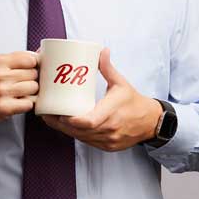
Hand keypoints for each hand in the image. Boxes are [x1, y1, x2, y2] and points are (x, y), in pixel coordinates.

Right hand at [0, 51, 38, 139]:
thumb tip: (42, 53)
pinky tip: (17, 103)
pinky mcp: (4, 108)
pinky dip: (26, 104)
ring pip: (34, 88)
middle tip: (20, 84)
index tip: (28, 71)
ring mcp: (2, 92)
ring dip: (30, 92)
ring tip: (19, 94)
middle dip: (31, 79)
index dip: (33, 66)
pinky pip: (29, 103)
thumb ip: (18, 59)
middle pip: (34, 74)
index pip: (31, 59)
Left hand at [41, 47, 161, 151]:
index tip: (58, 113)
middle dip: (60, 124)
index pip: (88, 121)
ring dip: (66, 130)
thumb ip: (108, 68)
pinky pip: (87, 142)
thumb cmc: (134, 102)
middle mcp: (110, 129)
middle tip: (47, 113)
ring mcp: (109, 141)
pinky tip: (66, 127)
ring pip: (81, 138)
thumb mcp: (121, 83)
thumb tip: (101, 50)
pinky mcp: (108, 147)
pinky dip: (76, 135)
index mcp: (112, 113)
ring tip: (52, 119)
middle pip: (79, 131)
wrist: (151, 122)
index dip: (71, 120)